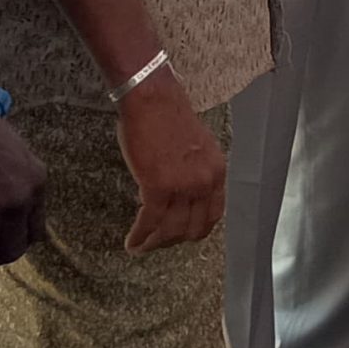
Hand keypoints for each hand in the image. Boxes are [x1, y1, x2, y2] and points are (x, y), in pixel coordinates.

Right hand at [117, 70, 226, 251]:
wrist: (153, 100)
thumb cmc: (168, 119)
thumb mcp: (197, 148)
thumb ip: (195, 173)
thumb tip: (183, 196)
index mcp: (217, 171)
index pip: (213, 215)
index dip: (195, 231)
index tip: (180, 237)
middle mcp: (205, 181)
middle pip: (192, 228)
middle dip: (172, 241)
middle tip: (156, 244)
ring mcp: (183, 186)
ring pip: (170, 230)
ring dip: (154, 243)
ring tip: (140, 247)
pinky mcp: (159, 187)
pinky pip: (150, 223)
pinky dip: (139, 237)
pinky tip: (131, 242)